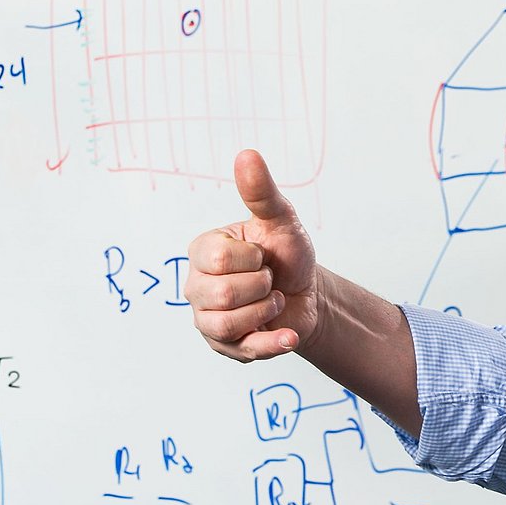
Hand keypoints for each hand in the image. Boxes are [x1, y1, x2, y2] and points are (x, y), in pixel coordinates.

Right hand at [186, 150, 320, 360]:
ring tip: (272, 300)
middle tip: (268, 279)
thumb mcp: (280, 220)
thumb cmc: (288, 254)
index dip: (253, 258)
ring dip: (267, 310)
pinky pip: (243, 350)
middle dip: (261, 285)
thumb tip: (247, 154)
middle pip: (221, 294)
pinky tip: (289, 334)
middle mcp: (196, 286)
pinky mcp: (226, 348)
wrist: (310, 293)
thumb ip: (261, 192)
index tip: (262, 255)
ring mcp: (207, 320)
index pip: (218, 259)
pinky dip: (273, 342)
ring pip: (228, 324)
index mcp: (202, 251)